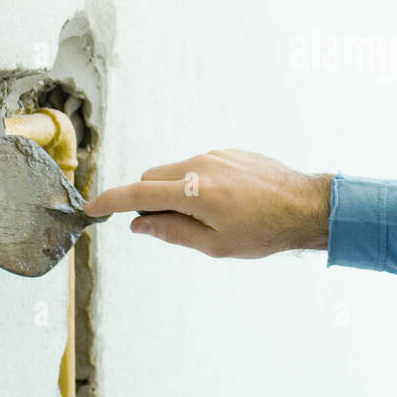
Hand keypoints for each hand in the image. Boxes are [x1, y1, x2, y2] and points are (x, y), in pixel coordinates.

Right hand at [83, 149, 333, 258]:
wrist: (306, 206)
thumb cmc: (263, 232)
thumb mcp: (214, 245)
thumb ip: (171, 232)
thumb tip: (138, 225)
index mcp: (194, 191)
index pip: (138, 193)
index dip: (110, 202)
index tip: (90, 208)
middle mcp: (201, 165)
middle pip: (153, 177)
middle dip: (149, 199)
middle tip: (169, 225)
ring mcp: (217, 154)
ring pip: (176, 171)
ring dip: (176, 192)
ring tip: (211, 217)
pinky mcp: (230, 152)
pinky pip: (200, 166)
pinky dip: (197, 183)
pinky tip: (227, 203)